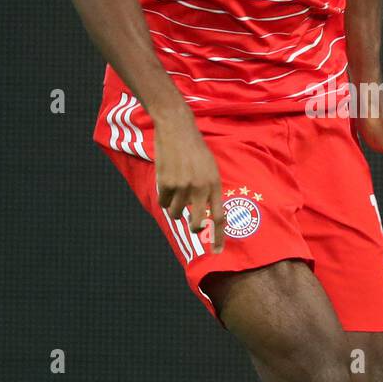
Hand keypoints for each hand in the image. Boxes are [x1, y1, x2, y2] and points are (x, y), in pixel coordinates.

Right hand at [153, 109, 224, 253]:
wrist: (177, 129)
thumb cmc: (195, 150)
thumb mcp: (210, 169)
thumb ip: (209, 190)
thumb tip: (205, 214)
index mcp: (214, 185)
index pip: (219, 217)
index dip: (219, 237)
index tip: (218, 252)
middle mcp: (200, 188)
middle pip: (197, 222)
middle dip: (194, 228)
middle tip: (192, 225)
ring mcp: (183, 186)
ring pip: (176, 214)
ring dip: (174, 208)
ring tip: (176, 190)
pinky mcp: (167, 183)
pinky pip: (163, 202)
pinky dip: (164, 197)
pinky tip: (167, 181)